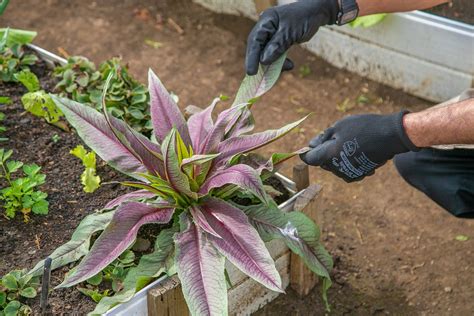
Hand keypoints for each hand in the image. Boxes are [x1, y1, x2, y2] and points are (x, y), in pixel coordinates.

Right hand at [245, 0, 338, 74]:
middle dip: (260, 63)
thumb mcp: (290, 32)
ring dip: (273, 64)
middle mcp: (266, 27)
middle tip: (261, 77)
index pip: (255, 40)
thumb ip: (277, 45)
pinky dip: (281, 62)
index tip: (251, 72)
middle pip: (258, 48)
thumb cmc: (304, 18)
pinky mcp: (278, 41)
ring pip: (266, 53)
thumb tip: (263, 61)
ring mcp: (271, 34)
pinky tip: (290, 65)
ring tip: (285, 68)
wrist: (316, 13)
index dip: (252, 57)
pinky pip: (275, 54)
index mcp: (266, 21)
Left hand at [300, 111, 418, 181]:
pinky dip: (346, 160)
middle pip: (321, 162)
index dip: (305, 151)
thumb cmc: (364, 128)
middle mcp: (337, 169)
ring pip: (333, 165)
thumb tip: (310, 146)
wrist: (391, 136)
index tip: (308, 145)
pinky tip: (357, 150)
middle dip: (323, 151)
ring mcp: (349, 174)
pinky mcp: (359, 175)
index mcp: (329, 156)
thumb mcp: (339, 126)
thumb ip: (322, 138)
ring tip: (349, 141)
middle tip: (335, 136)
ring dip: (335, 155)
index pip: (308, 158)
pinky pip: (345, 168)